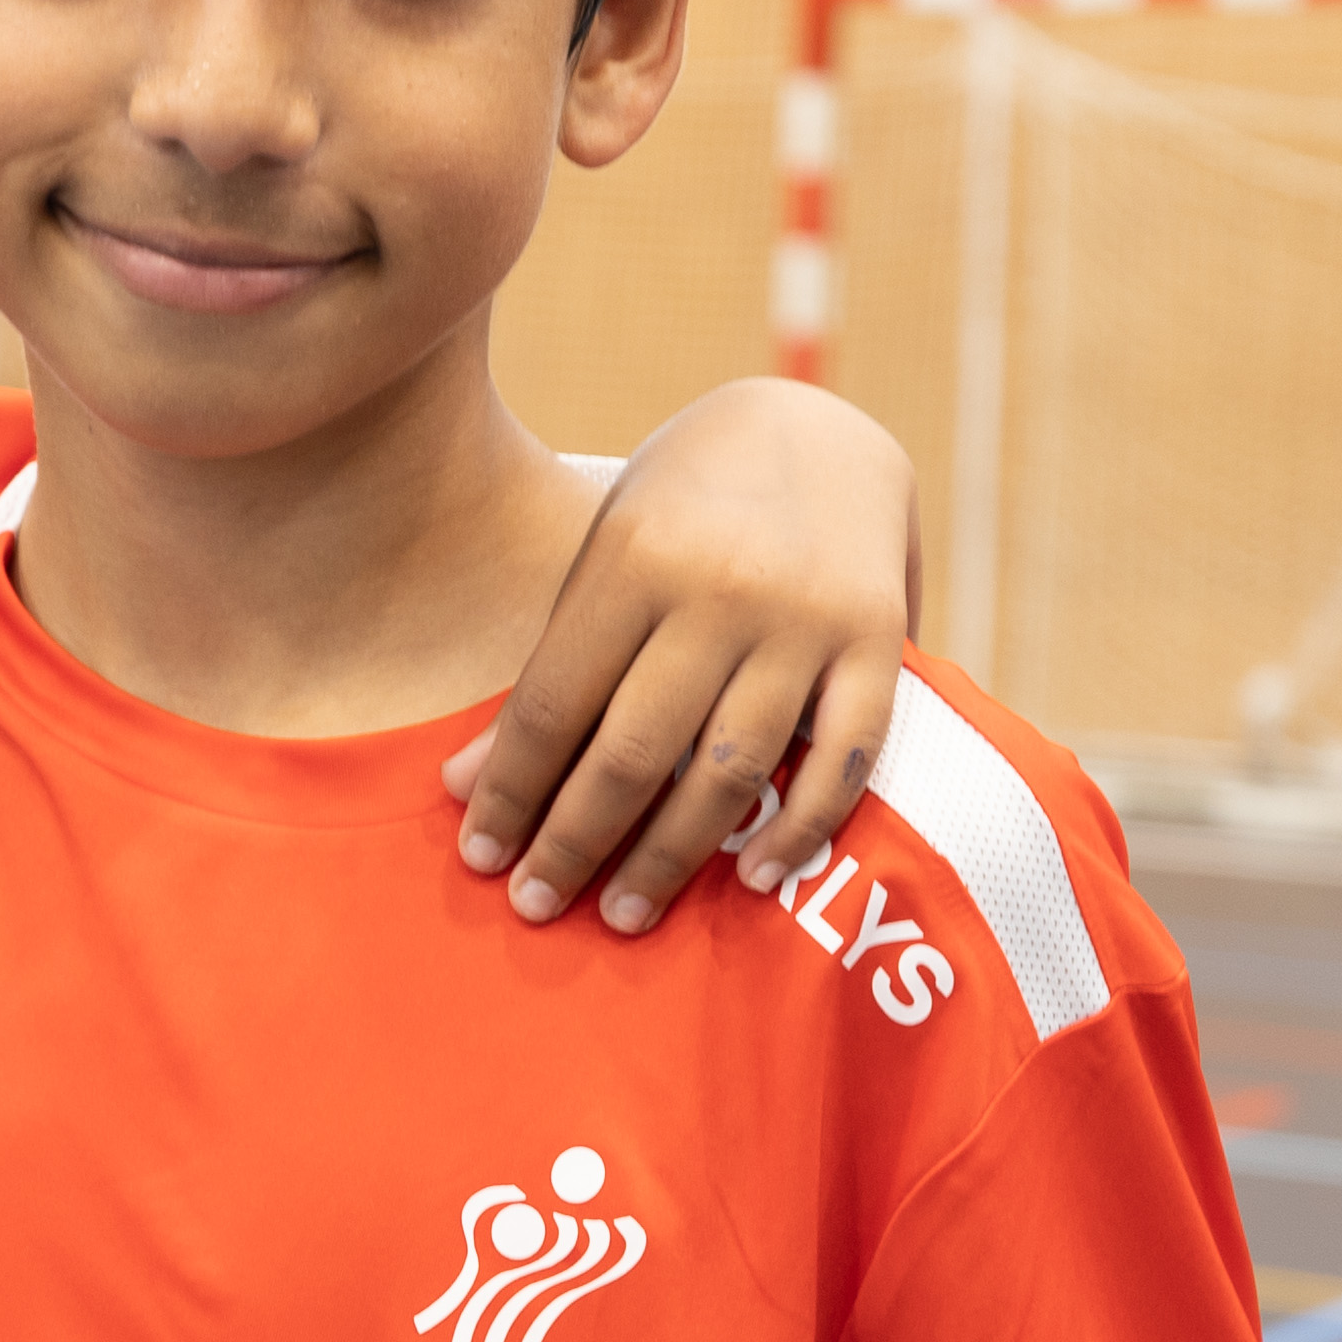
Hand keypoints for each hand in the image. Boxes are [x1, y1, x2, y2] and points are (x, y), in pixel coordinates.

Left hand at [449, 379, 921, 934]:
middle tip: (537, 905)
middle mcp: (721, 591)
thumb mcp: (604, 558)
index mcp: (635, 558)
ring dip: (671, 857)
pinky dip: (801, 829)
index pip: (555, 703)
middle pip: (633, 750)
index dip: (512, 790)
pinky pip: (844, 761)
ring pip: (729, 771)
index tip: (480, 857)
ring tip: (624, 915)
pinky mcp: (876, 642)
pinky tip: (756, 879)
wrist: (818, 425)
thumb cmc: (685, 504)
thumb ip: (551, 670)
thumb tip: (465, 786)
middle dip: (576, 841)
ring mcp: (804, 620)